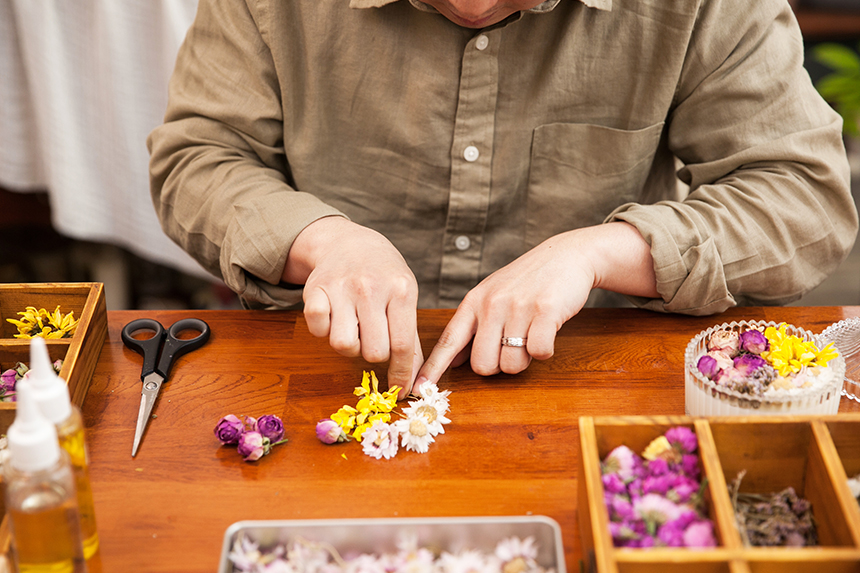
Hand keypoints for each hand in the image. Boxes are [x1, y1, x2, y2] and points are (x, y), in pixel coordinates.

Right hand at [282, 217, 422, 395]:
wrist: (348, 241)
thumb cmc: (383, 273)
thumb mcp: (405, 295)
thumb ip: (409, 337)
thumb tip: (414, 381)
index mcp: (401, 290)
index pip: (402, 345)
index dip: (402, 374)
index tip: (401, 390)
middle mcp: (371, 288)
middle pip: (373, 352)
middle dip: (375, 354)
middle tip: (373, 337)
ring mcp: (341, 288)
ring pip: (343, 345)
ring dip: (350, 345)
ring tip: (354, 326)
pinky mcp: (314, 290)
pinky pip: (318, 331)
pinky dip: (324, 331)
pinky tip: (334, 317)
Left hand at [415, 222, 658, 388]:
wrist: (567, 255)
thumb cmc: (527, 281)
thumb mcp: (490, 296)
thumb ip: (471, 328)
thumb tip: (452, 362)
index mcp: (474, 302)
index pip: (447, 342)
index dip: (433, 368)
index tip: (417, 389)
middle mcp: (491, 304)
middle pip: (482, 365)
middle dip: (499, 366)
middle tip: (511, 346)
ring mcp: (517, 306)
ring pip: (512, 364)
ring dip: (524, 359)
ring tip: (530, 334)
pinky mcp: (545, 310)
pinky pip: (538, 352)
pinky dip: (544, 350)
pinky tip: (547, 331)